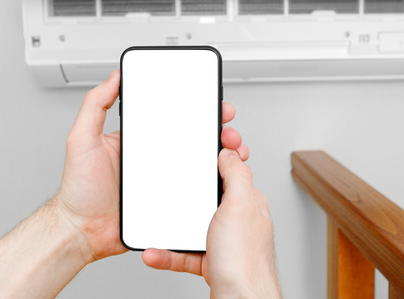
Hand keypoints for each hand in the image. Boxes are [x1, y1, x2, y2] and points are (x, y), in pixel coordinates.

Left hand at [53, 69, 247, 263]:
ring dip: (220, 158)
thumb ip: (94, 105)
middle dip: (217, 132)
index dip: (195, 109)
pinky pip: (194, 193)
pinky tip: (220, 180)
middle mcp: (154, 158)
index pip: (172, 118)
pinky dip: (210, 187)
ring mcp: (163, 180)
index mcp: (138, 140)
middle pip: (194, 140)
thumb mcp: (82, 139)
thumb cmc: (78, 191)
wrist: (81, 232)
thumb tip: (112, 76)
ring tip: (231, 154)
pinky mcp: (168, 202)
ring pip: (199, 166)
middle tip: (227, 131)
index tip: (212, 103)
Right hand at [142, 149, 281, 296]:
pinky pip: (185, 253)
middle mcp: (238, 220)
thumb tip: (230, 152)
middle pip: (208, 197)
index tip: (204, 141)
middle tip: (170, 183)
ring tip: (154, 226)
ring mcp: (225, 242)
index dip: (220, 155)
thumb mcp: (240, 206)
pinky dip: (168, 253)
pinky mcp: (212, 262)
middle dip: (186, 193)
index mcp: (248, 202)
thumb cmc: (245, 262)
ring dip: (171, 227)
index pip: (233, 170)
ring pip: (192, 227)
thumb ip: (236, 175)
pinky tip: (154, 253)